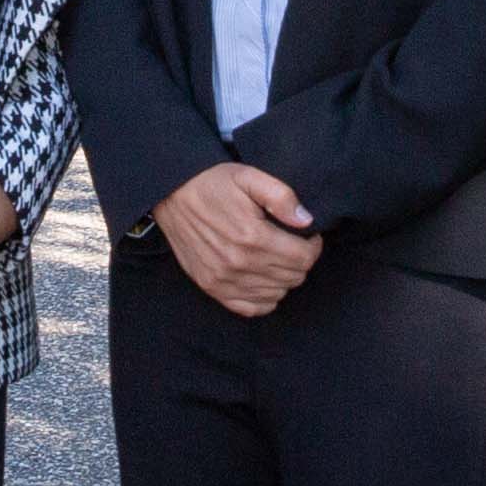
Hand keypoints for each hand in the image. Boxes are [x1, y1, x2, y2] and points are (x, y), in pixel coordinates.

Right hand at [151, 162, 319, 318]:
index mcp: (253, 236)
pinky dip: (264, 298)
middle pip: (293, 277)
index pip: (303, 258)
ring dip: (284, 278)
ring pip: (276, 294)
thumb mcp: (249, 177)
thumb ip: (281, 196)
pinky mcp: (212, 287)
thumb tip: (306, 221)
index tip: (308, 236)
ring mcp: (224, 280)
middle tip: (293, 245)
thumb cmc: (212, 184)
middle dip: (300, 261)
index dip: (313, 246)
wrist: (172, 194)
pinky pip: (251, 308)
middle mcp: (239, 264)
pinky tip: (264, 280)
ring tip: (277, 258)